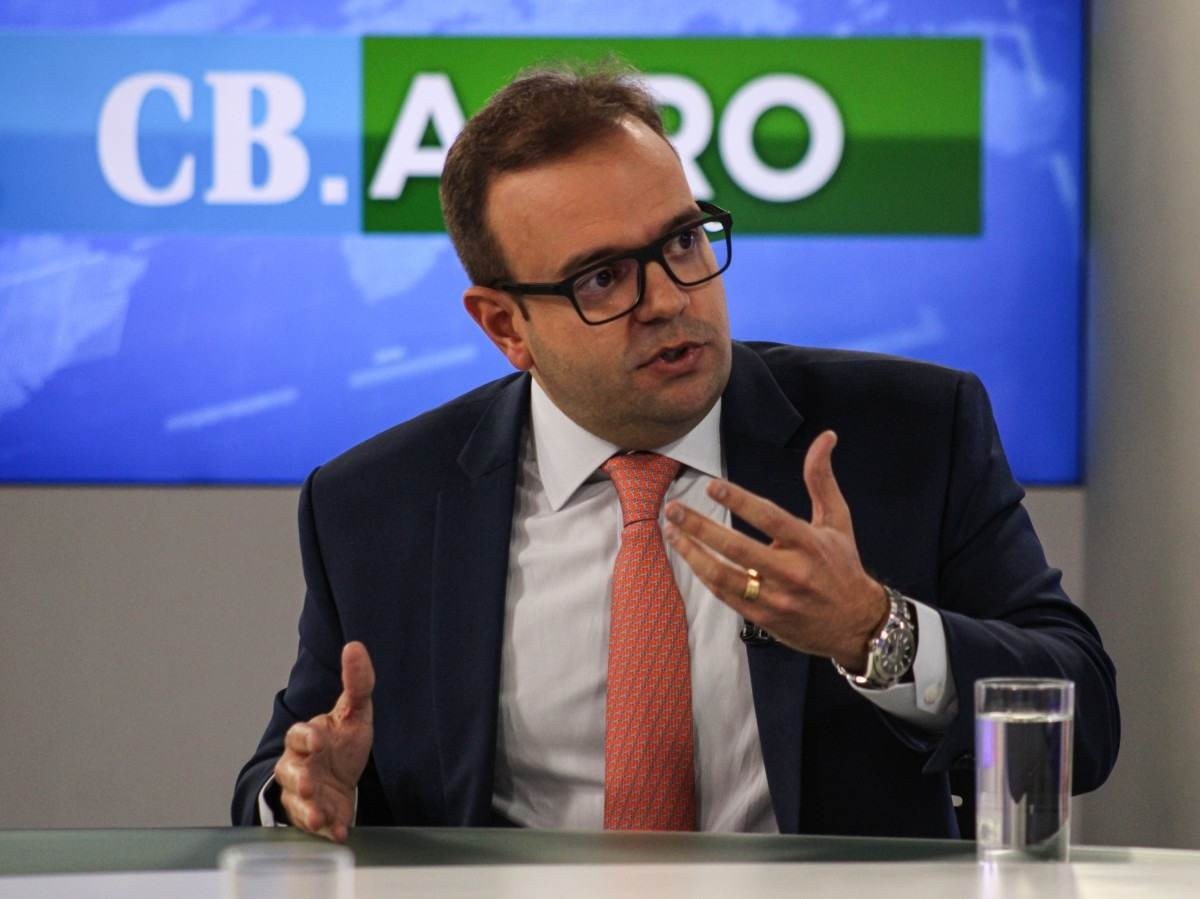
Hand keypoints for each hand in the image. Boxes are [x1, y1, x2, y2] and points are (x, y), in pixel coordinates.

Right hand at [273, 641, 374, 841]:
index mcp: (306, 738)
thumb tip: (355, 646)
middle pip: (290, 771)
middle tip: (308, 782)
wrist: (341, 778)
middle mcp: (298, 767)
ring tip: (318, 817)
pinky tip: (339, 832)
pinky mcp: (314, 817)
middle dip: (298, 778)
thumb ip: (356, 683)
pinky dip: (327, 830)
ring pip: (298, 802)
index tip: (317, 739)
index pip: (298, 735)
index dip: (305, 737)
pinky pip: (315, 826)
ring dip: (307, 810)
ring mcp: (303, 794)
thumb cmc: (342, 743)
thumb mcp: (354, 712)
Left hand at [664, 430, 887, 670]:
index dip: (739, 501)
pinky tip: (689, 557)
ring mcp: (777, 598)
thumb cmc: (842, 565)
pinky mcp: (764, 618)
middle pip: (738, 548)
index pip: (770, 518)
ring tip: (672, 532)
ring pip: (725, 576)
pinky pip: (726, 595)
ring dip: (692, 554)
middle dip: (700, 527)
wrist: (856, 624)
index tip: (711, 486)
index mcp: (810, 544)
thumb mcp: (837, 521)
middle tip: (673, 509)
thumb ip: (822, 479)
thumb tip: (826, 436)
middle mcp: (792, 572)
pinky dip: (704, 575)